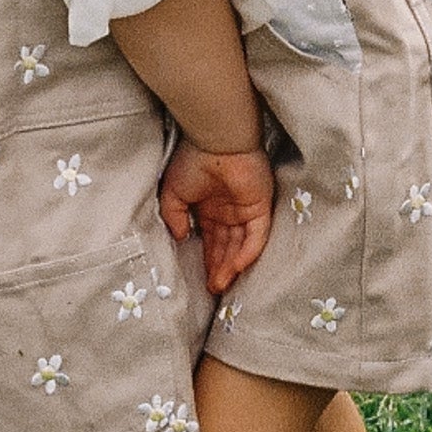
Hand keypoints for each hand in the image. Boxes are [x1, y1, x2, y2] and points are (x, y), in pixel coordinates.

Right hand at [158, 139, 274, 294]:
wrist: (214, 141)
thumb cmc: (191, 161)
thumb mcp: (172, 193)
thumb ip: (174, 216)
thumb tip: (181, 238)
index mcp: (209, 207)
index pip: (211, 240)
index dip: (206, 260)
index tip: (200, 280)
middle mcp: (228, 211)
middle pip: (226, 246)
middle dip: (218, 268)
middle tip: (213, 290)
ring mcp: (244, 209)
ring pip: (240, 245)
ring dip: (231, 266)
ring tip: (220, 286)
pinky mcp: (258, 206)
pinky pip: (256, 235)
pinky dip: (248, 252)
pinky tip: (236, 268)